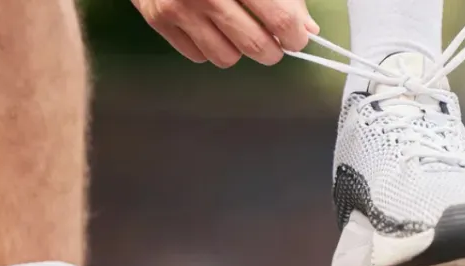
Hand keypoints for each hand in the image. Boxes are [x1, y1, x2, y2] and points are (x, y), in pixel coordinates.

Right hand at [133, 0, 318, 67]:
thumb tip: (305, 26)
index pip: (280, 18)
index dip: (295, 35)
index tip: (296, 37)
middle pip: (255, 46)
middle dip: (273, 51)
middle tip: (274, 42)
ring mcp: (180, 8)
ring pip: (226, 58)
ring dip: (240, 50)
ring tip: (238, 30)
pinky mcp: (159, 19)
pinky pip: (198, 56)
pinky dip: (210, 47)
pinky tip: (211, 27)